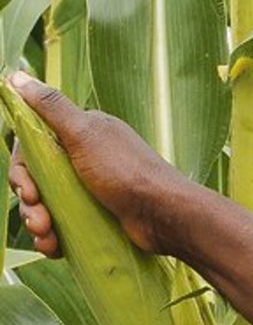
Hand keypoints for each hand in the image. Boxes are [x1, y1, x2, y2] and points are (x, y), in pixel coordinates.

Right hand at [6, 73, 187, 257]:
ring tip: (46, 238)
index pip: (32, 147)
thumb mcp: (85, 134)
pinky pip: (62, 224)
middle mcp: (84, 157)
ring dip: (38, 223)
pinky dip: (53, 238)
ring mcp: (90, 188)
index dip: (22, 170)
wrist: (165, 216)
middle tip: (37, 221)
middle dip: (30, 201)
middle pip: (36, 178)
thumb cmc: (125, 171)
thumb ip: (50, 107)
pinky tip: (55, 248)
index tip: (26, 190)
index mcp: (81, 133)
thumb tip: (15, 76)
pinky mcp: (96, 215)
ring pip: (46, 204)